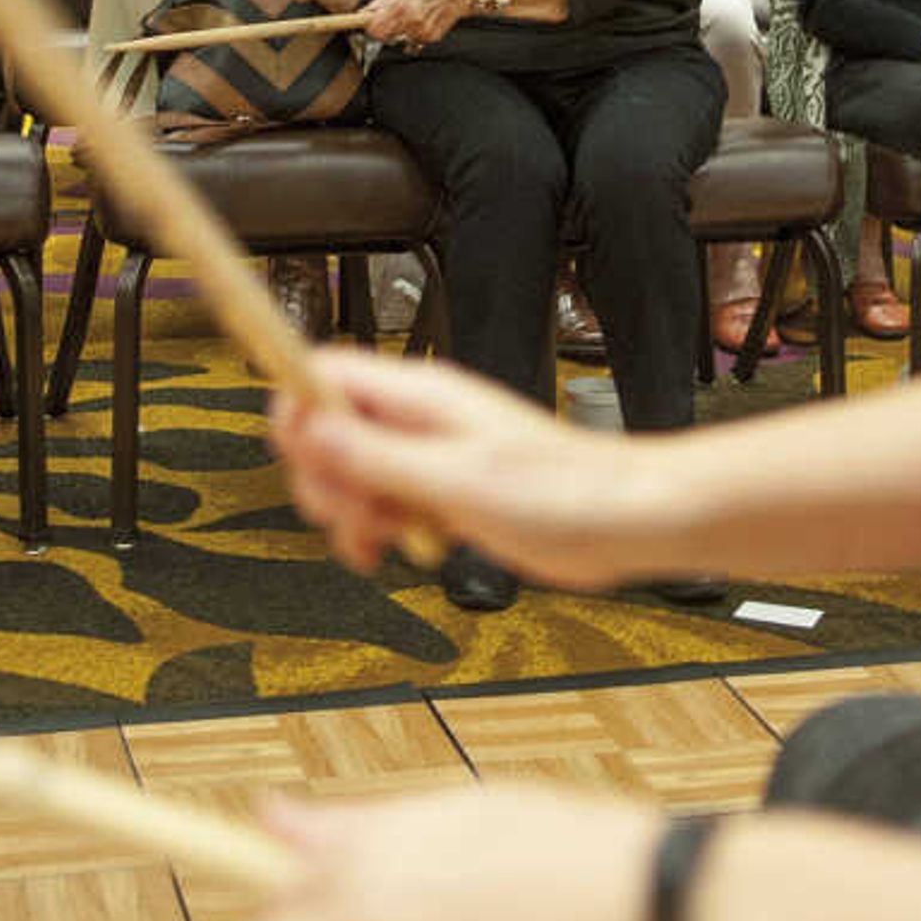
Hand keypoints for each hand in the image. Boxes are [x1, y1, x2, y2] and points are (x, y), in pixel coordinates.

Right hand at [266, 346, 672, 584]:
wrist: (624, 518)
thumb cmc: (563, 492)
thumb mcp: (454, 479)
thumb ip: (376, 455)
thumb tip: (308, 426)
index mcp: (418, 395)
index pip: (324, 372)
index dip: (296, 409)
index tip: (301, 461)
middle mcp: (417, 417)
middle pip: (325, 428)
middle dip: (324, 480)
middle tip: (355, 517)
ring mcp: (428, 452)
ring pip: (350, 471)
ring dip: (350, 512)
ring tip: (379, 542)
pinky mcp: (441, 487)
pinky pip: (383, 500)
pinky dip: (378, 528)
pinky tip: (400, 548)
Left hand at [360, 0, 478, 50]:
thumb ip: (380, 2)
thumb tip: (362, 13)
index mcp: (400, 7)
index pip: (373, 30)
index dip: (370, 26)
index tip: (369, 22)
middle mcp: (410, 22)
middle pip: (384, 38)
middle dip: (383, 29)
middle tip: (390, 17)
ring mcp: (422, 33)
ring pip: (398, 40)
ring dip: (399, 31)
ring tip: (411, 13)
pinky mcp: (431, 38)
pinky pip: (413, 40)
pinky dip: (413, 32)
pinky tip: (422, 19)